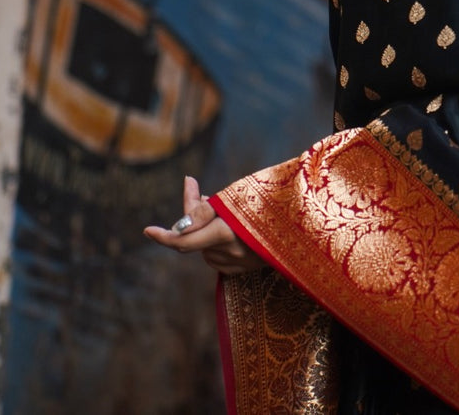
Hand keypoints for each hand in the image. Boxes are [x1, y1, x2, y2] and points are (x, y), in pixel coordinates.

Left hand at [144, 175, 265, 274]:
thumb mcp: (239, 195)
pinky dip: (219, 242)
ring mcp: (241, 264)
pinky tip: (235, 227)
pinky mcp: (248, 268)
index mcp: (227, 233)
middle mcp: (231, 253)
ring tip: (228, 209)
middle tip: (198, 189)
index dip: (163, 236)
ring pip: (207, 248)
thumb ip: (206, 208)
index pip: (183, 241)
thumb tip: (182, 212)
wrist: (310, 219)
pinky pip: (221, 256)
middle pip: (196, 239)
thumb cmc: (275, 199)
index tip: (147, 231)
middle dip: (193, 217)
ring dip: (207, 230)